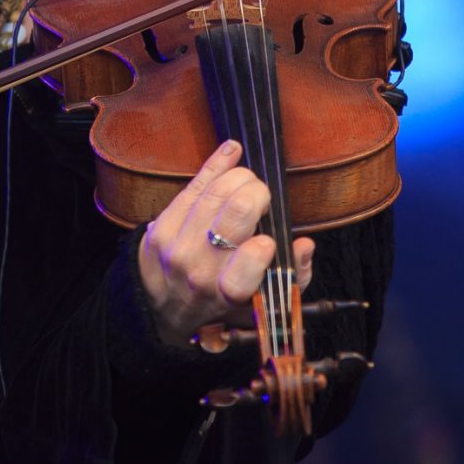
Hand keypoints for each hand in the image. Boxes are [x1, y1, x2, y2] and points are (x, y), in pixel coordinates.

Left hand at [136, 140, 314, 345]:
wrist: (163, 311)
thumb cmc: (221, 306)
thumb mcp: (261, 305)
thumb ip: (291, 278)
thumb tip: (304, 245)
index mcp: (228, 294)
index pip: (247, 266)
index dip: (263, 246)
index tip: (269, 238)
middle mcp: (200, 270)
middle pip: (235, 212)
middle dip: (257, 194)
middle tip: (262, 198)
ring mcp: (176, 246)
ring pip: (214, 193)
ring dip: (238, 177)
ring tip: (247, 181)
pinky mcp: (159, 228)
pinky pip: (191, 186)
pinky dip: (215, 166)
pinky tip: (231, 153)